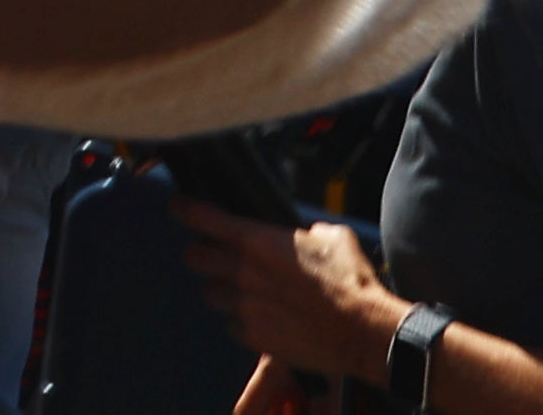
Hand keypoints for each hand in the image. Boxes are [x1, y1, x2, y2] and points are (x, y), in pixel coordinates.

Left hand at [175, 201, 401, 389]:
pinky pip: (232, 324)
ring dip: (222, 289)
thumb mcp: (331, 237)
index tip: (178, 207)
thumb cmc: (351, 281)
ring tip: (243, 290)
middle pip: (195, 257)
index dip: (186, 210)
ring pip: (212, 293)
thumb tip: (302, 235)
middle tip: (212, 254)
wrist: (363, 332)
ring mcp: (245, 306)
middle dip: (201, 253)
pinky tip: (262, 316)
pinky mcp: (253, 335)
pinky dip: (241, 319)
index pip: (205, 219)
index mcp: (258, 241)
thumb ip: (304, 232)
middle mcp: (244, 272)